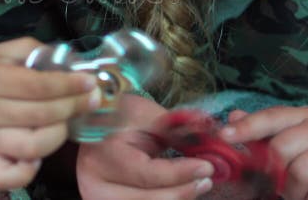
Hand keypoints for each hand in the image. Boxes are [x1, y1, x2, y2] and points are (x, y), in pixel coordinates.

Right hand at [0, 37, 100, 189]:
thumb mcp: (7, 50)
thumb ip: (38, 53)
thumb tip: (74, 66)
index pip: (37, 86)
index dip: (69, 85)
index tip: (90, 82)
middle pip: (40, 115)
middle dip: (73, 106)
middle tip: (90, 98)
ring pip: (32, 146)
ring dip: (59, 133)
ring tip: (67, 119)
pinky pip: (8, 177)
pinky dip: (27, 171)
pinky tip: (40, 154)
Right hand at [76, 95, 214, 199]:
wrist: (95, 125)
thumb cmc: (121, 117)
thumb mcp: (148, 115)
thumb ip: (178, 128)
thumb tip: (213, 136)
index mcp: (102, 156)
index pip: (147, 174)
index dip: (181, 173)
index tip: (207, 167)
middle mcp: (94, 185)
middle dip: (182, 192)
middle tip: (206, 180)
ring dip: (176, 198)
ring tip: (195, 185)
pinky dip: (164, 199)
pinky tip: (179, 191)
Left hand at [220, 107, 307, 199]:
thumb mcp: (298, 137)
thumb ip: (266, 130)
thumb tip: (233, 117)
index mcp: (306, 116)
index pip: (272, 117)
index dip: (247, 126)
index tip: (224, 136)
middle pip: (281, 148)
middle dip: (273, 173)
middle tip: (278, 186)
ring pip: (299, 172)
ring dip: (292, 191)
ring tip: (298, 194)